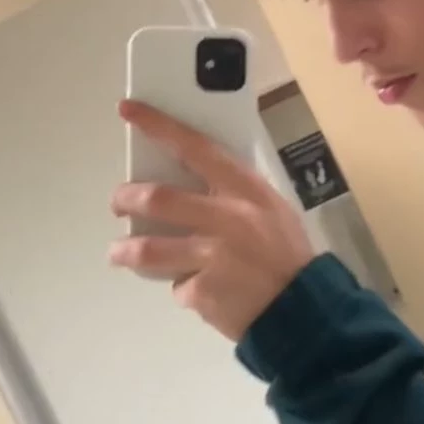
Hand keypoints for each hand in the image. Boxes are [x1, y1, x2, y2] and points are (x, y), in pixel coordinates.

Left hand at [109, 100, 314, 341]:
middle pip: (158, 199)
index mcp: (245, 191)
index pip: (195, 148)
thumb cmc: (289, 256)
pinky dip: (185, 289)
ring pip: (148, 250)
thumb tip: (195, 184)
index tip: (128, 111)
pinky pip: (179, 288)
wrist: (305, 312)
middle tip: (118, 203)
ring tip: (118, 253)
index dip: (158, 126)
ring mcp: (212, 258)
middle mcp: (226, 219)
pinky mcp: (203, 293)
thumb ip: (236, 196)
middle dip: (126, 199)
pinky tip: (201, 293)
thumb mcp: (272, 210)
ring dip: (125, 251)